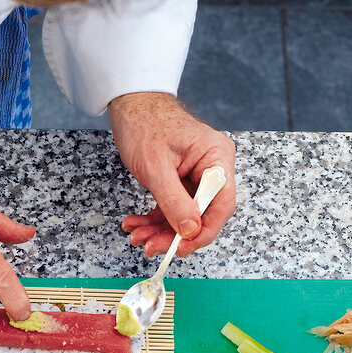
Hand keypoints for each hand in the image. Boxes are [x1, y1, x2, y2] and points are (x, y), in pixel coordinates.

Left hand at [108, 92, 235, 258]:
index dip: (203, 232)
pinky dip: (153, 220)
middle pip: (201, 215)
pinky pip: (171, 209)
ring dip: (159, 231)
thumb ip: (174, 202)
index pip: (221, 206)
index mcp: (216, 158)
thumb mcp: (157, 168)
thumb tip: (190, 231)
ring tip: (137, 236)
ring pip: (183, 216)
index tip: (181, 248)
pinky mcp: (180, 182)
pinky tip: (136, 225)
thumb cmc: (145, 123)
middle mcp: (211, 168)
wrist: (130, 105)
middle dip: (173, 234)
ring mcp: (196, 176)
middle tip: (150, 246)